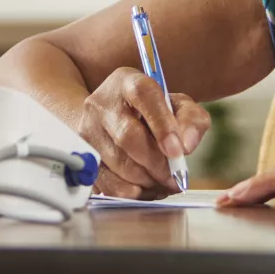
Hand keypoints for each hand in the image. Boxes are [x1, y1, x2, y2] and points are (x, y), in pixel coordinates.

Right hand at [80, 68, 209, 198]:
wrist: (111, 118)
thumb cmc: (151, 113)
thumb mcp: (178, 106)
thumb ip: (192, 120)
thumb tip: (186, 145)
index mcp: (128, 82)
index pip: (143, 95)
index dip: (162, 124)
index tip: (178, 151)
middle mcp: (101, 103)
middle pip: (128, 136)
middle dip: (157, 163)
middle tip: (174, 176)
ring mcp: (87, 130)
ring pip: (118, 163)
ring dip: (146, 180)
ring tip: (162, 182)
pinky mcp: (83, 157)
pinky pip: (106, 182)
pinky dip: (130, 192)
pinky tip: (144, 188)